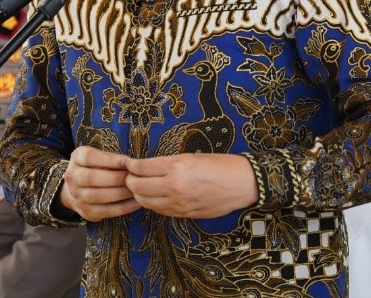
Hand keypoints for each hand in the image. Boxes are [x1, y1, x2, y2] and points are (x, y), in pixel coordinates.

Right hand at [57, 146, 139, 221]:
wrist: (77, 189)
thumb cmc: (94, 168)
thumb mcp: (97, 157)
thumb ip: (110, 158)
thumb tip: (131, 163)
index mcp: (76, 159)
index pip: (89, 157)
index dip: (109, 160)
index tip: (127, 162)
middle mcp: (72, 177)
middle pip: (92, 178)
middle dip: (116, 178)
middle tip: (133, 178)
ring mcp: (77, 196)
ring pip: (98, 196)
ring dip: (120, 193)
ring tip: (136, 190)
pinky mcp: (86, 211)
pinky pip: (105, 211)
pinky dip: (123, 207)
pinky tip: (136, 203)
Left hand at [124, 153, 257, 218]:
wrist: (242, 184)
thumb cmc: (218, 164)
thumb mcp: (189, 156)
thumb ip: (166, 164)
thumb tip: (145, 167)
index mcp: (175, 167)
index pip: (140, 168)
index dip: (130, 165)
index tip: (128, 163)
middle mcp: (174, 186)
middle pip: (136, 187)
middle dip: (130, 181)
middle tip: (131, 175)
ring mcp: (178, 203)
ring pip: (145, 202)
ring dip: (138, 194)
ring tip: (140, 186)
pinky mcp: (184, 214)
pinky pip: (159, 210)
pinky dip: (152, 203)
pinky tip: (155, 195)